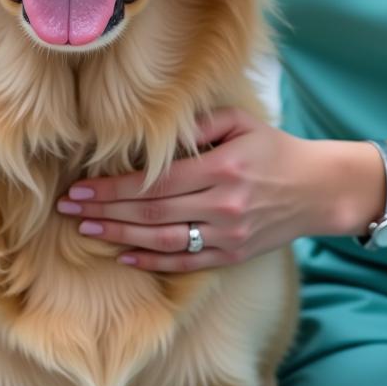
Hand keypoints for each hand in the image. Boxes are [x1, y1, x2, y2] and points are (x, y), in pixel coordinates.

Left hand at [56, 108, 376, 270]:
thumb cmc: (274, 149)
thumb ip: (198, 127)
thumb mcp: (241, 124)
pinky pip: (186, 261)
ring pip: (162, 240)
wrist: (319, 189)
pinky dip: (152, 261)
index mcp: (221, 170)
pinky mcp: (233, 255)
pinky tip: (124, 255)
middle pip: (151, 213)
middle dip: (104, 212)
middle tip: (68, 210)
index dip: (113, 188)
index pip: (154, 183)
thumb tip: (154, 136)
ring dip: (119, 236)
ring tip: (86, 231)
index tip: (80, 187)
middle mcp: (222, 206)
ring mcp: (228, 235)